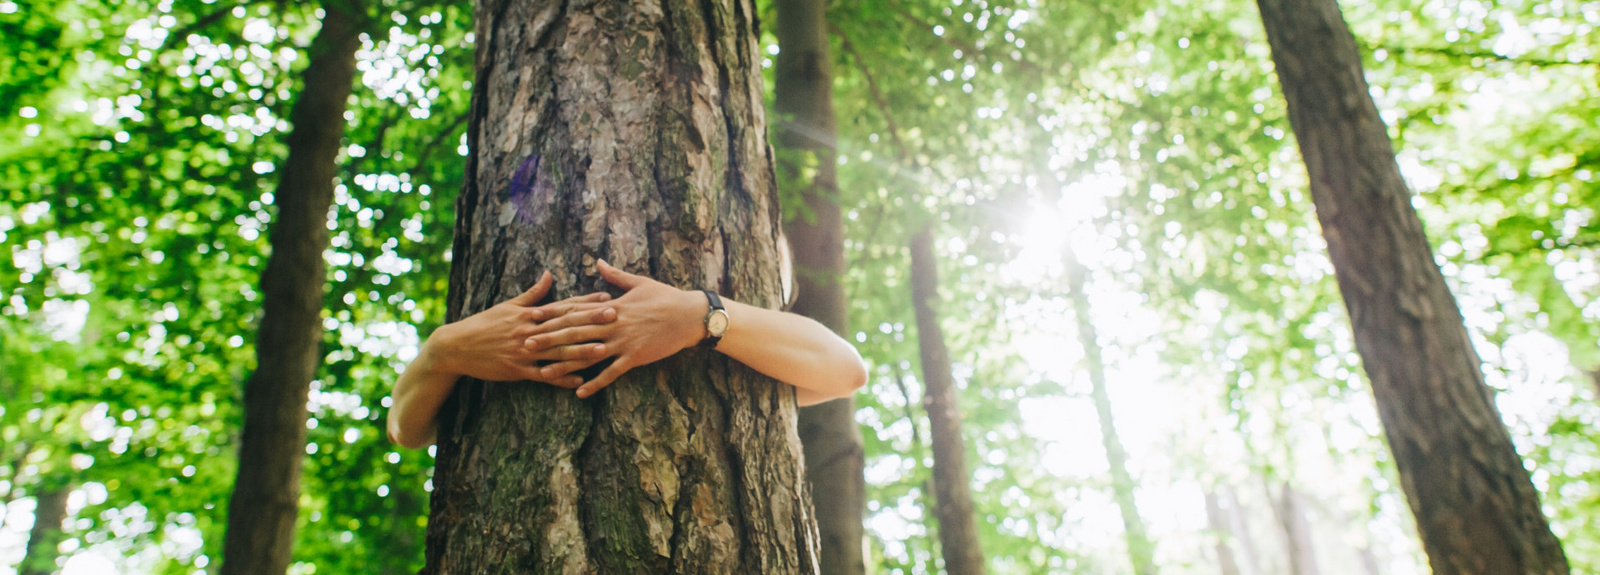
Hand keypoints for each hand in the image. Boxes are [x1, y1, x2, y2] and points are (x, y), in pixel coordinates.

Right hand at [428, 271, 616, 387]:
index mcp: (529, 314)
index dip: (586, 302)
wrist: (457, 346)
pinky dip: (561, 377)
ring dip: (582, 350)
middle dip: (592, 321)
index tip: (607, 297)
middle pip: (565, 325)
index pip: (563, 306)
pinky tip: (579, 379)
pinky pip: (543, 375)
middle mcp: (529, 331)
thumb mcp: (508, 305)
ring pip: (558, 351)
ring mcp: (524, 351)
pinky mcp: (517, 370)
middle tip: (615, 317)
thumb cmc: (484, 324)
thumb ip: (532, 293)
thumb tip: (549, 274)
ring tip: (604, 349)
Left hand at [526, 260, 704, 397]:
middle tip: (525, 344)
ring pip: (588, 355)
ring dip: (565, 365)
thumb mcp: (639, 282)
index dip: (552, 313)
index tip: (532, 316)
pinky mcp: (635, 357)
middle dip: (548, 338)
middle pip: (574, 332)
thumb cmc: (666, 297)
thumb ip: (614, 275)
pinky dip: (595, 383)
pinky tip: (579, 392)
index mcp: (611, 305)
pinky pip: (611, 373)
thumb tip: (597, 261)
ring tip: (543, 373)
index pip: (575, 309)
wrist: (690, 315)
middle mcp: (613, 324)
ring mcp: (623, 341)